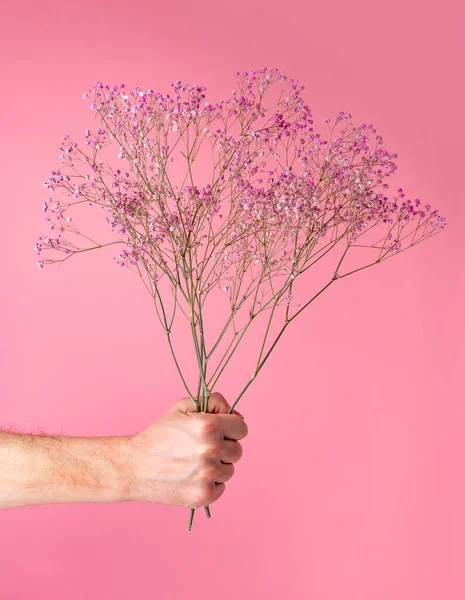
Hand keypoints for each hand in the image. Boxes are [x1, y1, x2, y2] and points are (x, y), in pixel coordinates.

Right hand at [123, 393, 247, 507]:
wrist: (134, 466)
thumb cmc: (160, 434)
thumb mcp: (183, 407)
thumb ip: (214, 402)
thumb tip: (237, 415)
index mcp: (208, 426)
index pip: (242, 428)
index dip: (231, 428)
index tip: (220, 431)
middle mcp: (210, 450)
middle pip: (238, 450)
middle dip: (224, 447)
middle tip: (201, 447)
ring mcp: (207, 475)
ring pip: (229, 470)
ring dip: (217, 466)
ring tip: (193, 462)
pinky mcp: (203, 495)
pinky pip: (221, 488)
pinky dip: (210, 483)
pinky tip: (191, 476)